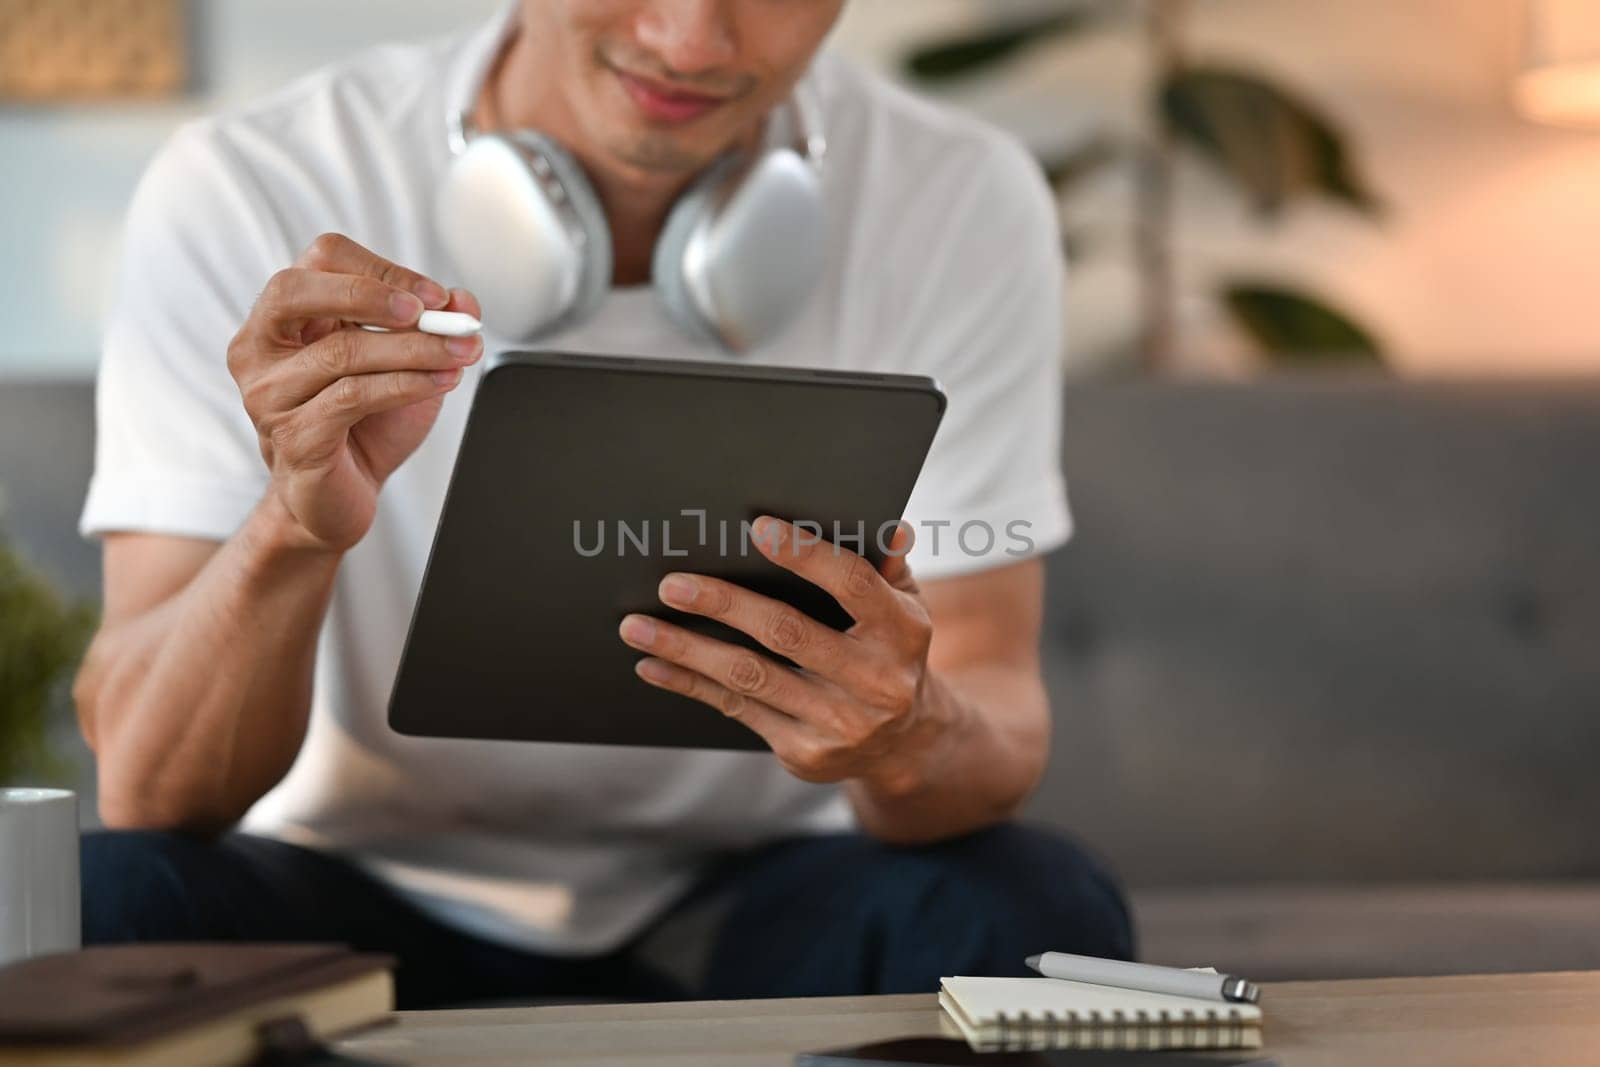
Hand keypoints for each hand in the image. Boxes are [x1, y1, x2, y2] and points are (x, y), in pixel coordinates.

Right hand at [228, 233, 482, 551]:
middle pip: (295, 290)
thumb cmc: (365, 423)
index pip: (322, 259)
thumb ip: (432, 327)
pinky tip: (442, 382)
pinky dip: (406, 384)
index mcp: (284, 315)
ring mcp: (267, 394)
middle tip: (430, 311)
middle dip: (371, 293)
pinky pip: (352, 397)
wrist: (338, 498)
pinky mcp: (291, 436)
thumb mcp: (405, 363)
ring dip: (414, 349)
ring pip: (341, 352)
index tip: (436, 295)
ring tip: (461, 354)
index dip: (382, 269)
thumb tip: (463, 302)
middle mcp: (260, 348)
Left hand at [620, 518, 948, 792]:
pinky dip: (690, 684)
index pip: (852, 584)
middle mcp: (875, 681)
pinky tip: (653, 664)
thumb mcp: (904, 607)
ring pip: (749, 676)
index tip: (756, 527)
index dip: (805, 554)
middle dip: (723, 604)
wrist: (901, 743)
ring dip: (687, 648)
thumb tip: (887, 527)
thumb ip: (886, 566)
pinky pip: (735, 709)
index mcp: (902, 631)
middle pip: (786, 632)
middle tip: (671, 584)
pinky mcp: (804, 753)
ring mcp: (839, 722)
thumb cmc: (888, 651)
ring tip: (637, 625)